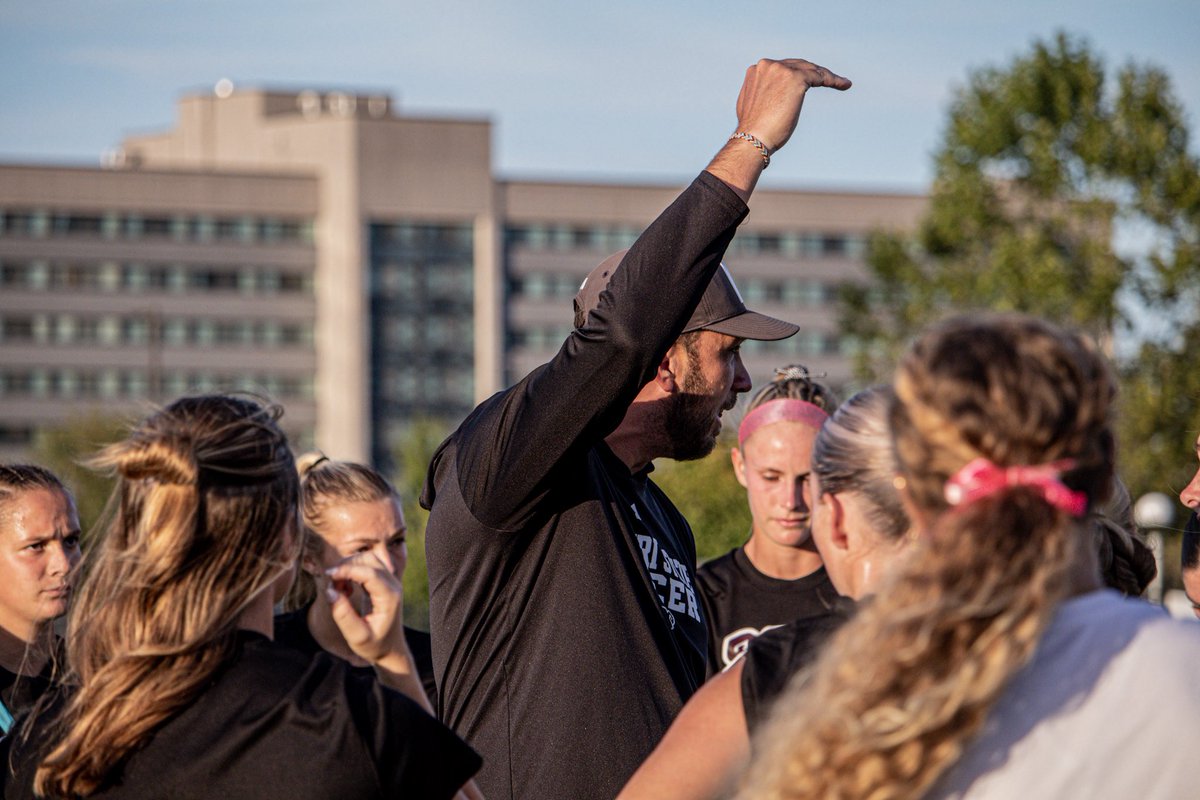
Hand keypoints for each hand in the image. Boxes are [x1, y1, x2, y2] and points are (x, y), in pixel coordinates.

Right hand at [324, 551, 405, 664]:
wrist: (390, 649)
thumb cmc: (374, 645)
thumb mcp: (356, 637)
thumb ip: (343, 615)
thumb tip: (330, 590)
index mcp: (390, 597)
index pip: (369, 572)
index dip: (347, 570)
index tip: (328, 576)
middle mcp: (393, 585)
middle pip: (369, 560)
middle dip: (346, 567)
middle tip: (333, 588)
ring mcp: (390, 581)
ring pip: (368, 558)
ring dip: (349, 567)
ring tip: (340, 589)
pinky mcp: (383, 582)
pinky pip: (368, 565)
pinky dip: (353, 570)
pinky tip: (346, 589)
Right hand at [734, 58, 850, 152]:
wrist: (753, 139)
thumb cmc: (754, 132)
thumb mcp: (755, 106)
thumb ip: (764, 94)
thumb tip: (771, 97)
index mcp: (756, 71)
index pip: (783, 68)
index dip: (799, 73)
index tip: (810, 80)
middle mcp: (768, 65)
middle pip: (798, 65)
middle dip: (814, 72)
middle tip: (829, 79)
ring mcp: (781, 70)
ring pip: (810, 69)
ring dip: (827, 75)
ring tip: (841, 83)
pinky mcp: (795, 78)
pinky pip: (819, 76)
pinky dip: (833, 79)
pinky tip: (843, 85)